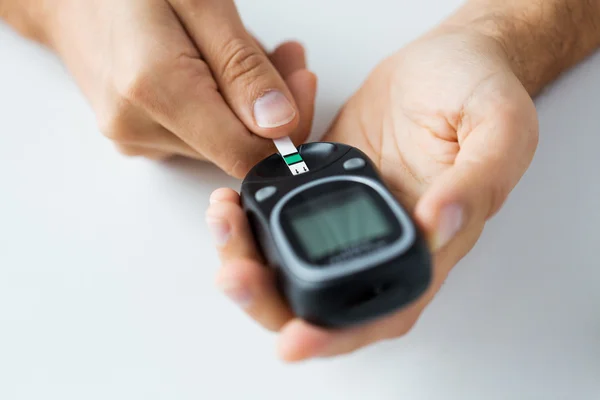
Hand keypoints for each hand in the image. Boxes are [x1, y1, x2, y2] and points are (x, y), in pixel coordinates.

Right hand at [43, 0, 315, 176]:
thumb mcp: (199, 1)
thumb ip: (241, 67)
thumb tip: (279, 124)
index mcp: (154, 88)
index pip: (245, 154)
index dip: (289, 129)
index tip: (302, 83)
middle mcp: (139, 126)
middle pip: (238, 147)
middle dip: (273, 105)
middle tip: (285, 55)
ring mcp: (135, 137)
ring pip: (223, 141)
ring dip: (247, 102)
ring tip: (244, 49)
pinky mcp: (138, 139)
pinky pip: (200, 135)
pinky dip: (221, 106)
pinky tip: (215, 68)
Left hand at [205, 27, 537, 360]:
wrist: (446, 57)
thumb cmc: (479, 91)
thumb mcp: (499, 128)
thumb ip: (477, 181)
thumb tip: (437, 226)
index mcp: (430, 244)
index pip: (381, 311)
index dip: (336, 336)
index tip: (292, 340)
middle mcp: (383, 237)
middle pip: (321, 296)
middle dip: (269, 297)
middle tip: (233, 275)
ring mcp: (349, 210)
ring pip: (290, 256)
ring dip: (248, 251)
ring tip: (223, 217)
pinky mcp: (324, 180)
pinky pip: (281, 205)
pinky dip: (251, 206)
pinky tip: (233, 190)